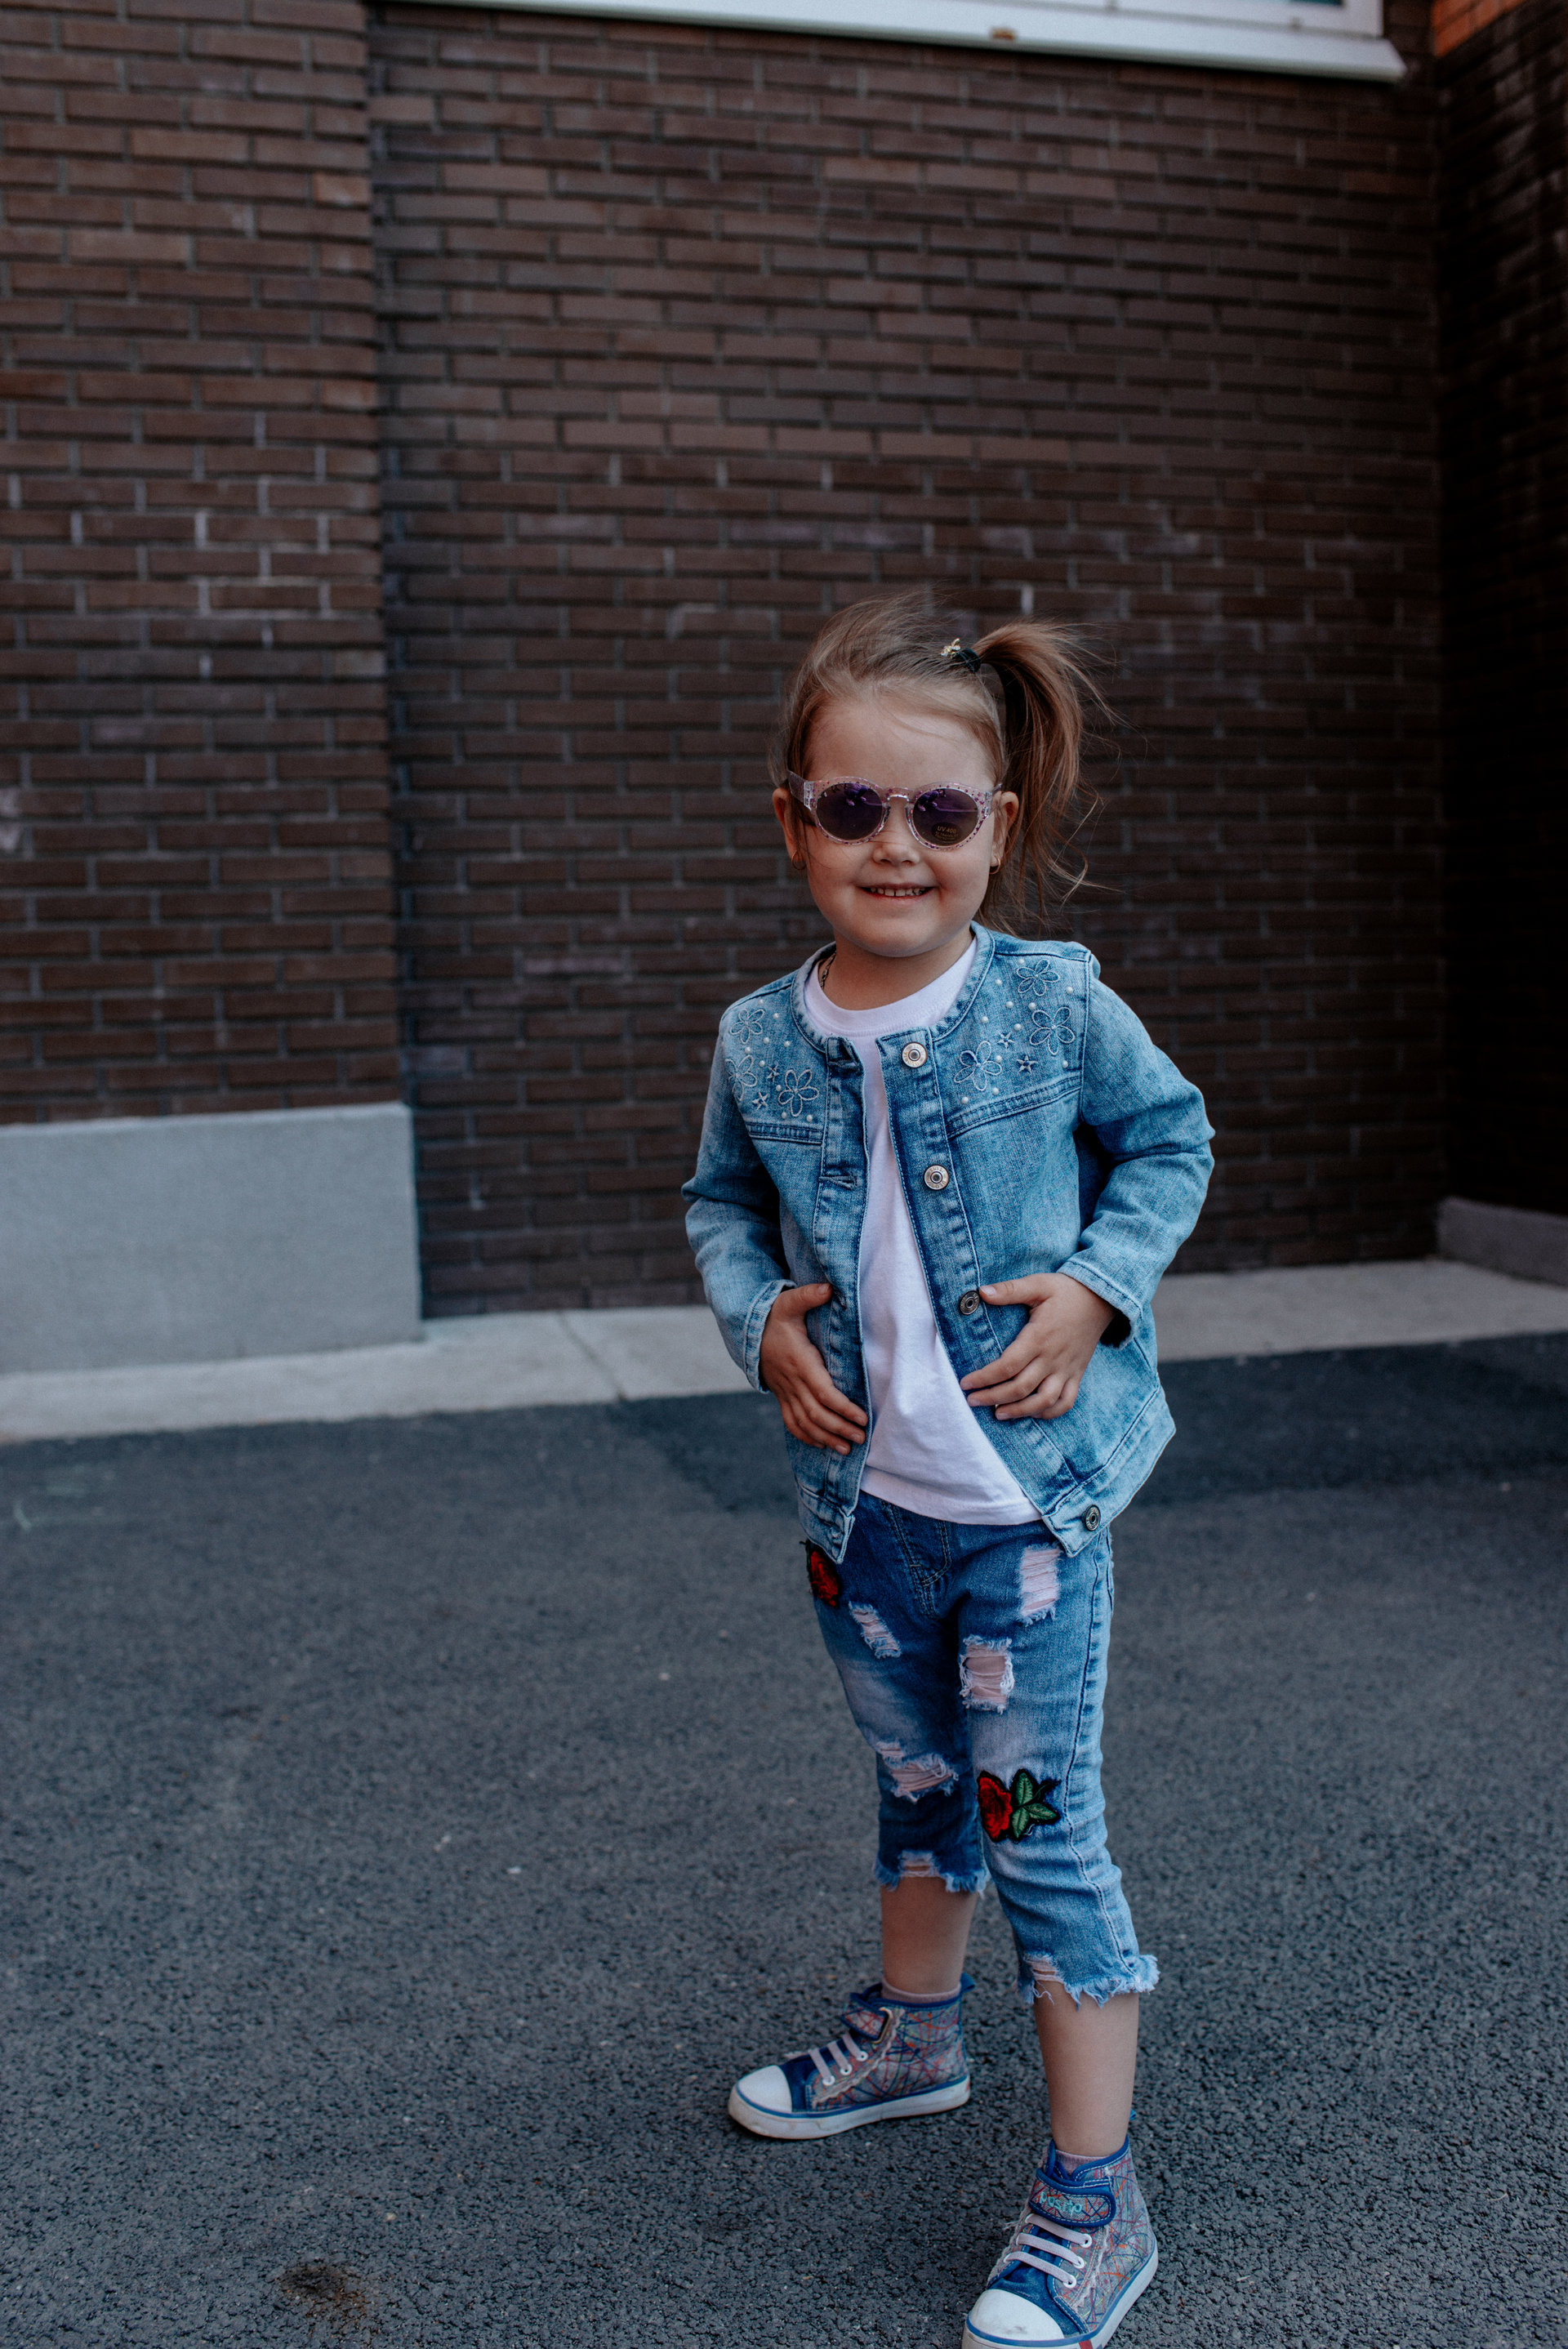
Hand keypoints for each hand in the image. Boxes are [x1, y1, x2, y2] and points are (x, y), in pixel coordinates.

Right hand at [759, 1283, 868, 1456]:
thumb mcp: (790, 1302)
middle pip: (817, 1413)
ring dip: (826, 1438)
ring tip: (847, 1449)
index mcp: (800, 1362)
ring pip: (805, 1423)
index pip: (824, 1391)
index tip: (862, 1417)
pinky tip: (822, 1445)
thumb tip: (829, 1287)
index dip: (843, 1407)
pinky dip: (806, 1436)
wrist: (749, 1331)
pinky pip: (791, 1423)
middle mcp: (792, 1382)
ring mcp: (785, 1392)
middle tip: (862, 1438)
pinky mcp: (781, 1397)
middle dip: (840, 1428)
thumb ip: (809, 1295)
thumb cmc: (775, 1316)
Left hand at [959, 1273, 1114, 1421]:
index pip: (1008, 1365)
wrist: (1101, 1299)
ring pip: (1044, 1400)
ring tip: (998, 1413)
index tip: (965, 1383)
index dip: (985, 1377)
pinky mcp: (1077, 1374)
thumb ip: (1010, 1290)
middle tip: (972, 1401)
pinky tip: (1032, 1413)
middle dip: (993, 1398)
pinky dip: (1050, 1412)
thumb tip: (981, 1291)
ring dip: (1020, 1411)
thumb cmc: (1065, 1291)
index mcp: (1039, 1337)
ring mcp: (1067, 1369)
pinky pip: (1066, 1401)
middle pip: (1021, 1388)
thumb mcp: (1037, 1284)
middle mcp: (1053, 1358)